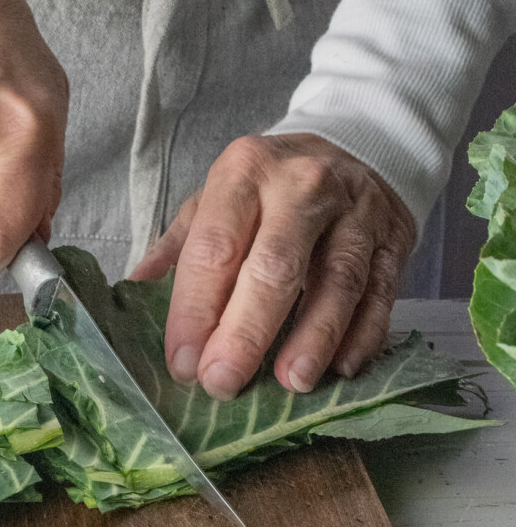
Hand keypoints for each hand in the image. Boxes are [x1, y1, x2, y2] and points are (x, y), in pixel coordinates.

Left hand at [131, 134, 415, 398]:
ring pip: (337, 281)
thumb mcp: (218, 197)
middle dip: (246, 332)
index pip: (215, 248)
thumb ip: (181, 245)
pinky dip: (363, 333)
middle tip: (224, 383)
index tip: (183, 362)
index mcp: (244, 174)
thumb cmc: (273, 185)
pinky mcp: (392, 239)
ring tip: (291, 383)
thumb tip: (134, 292)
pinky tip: (343, 367)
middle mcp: (301, 187)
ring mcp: (354, 212)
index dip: (196, 310)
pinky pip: (381, 292)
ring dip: (314, 337)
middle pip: (274, 267)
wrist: (356, 143)